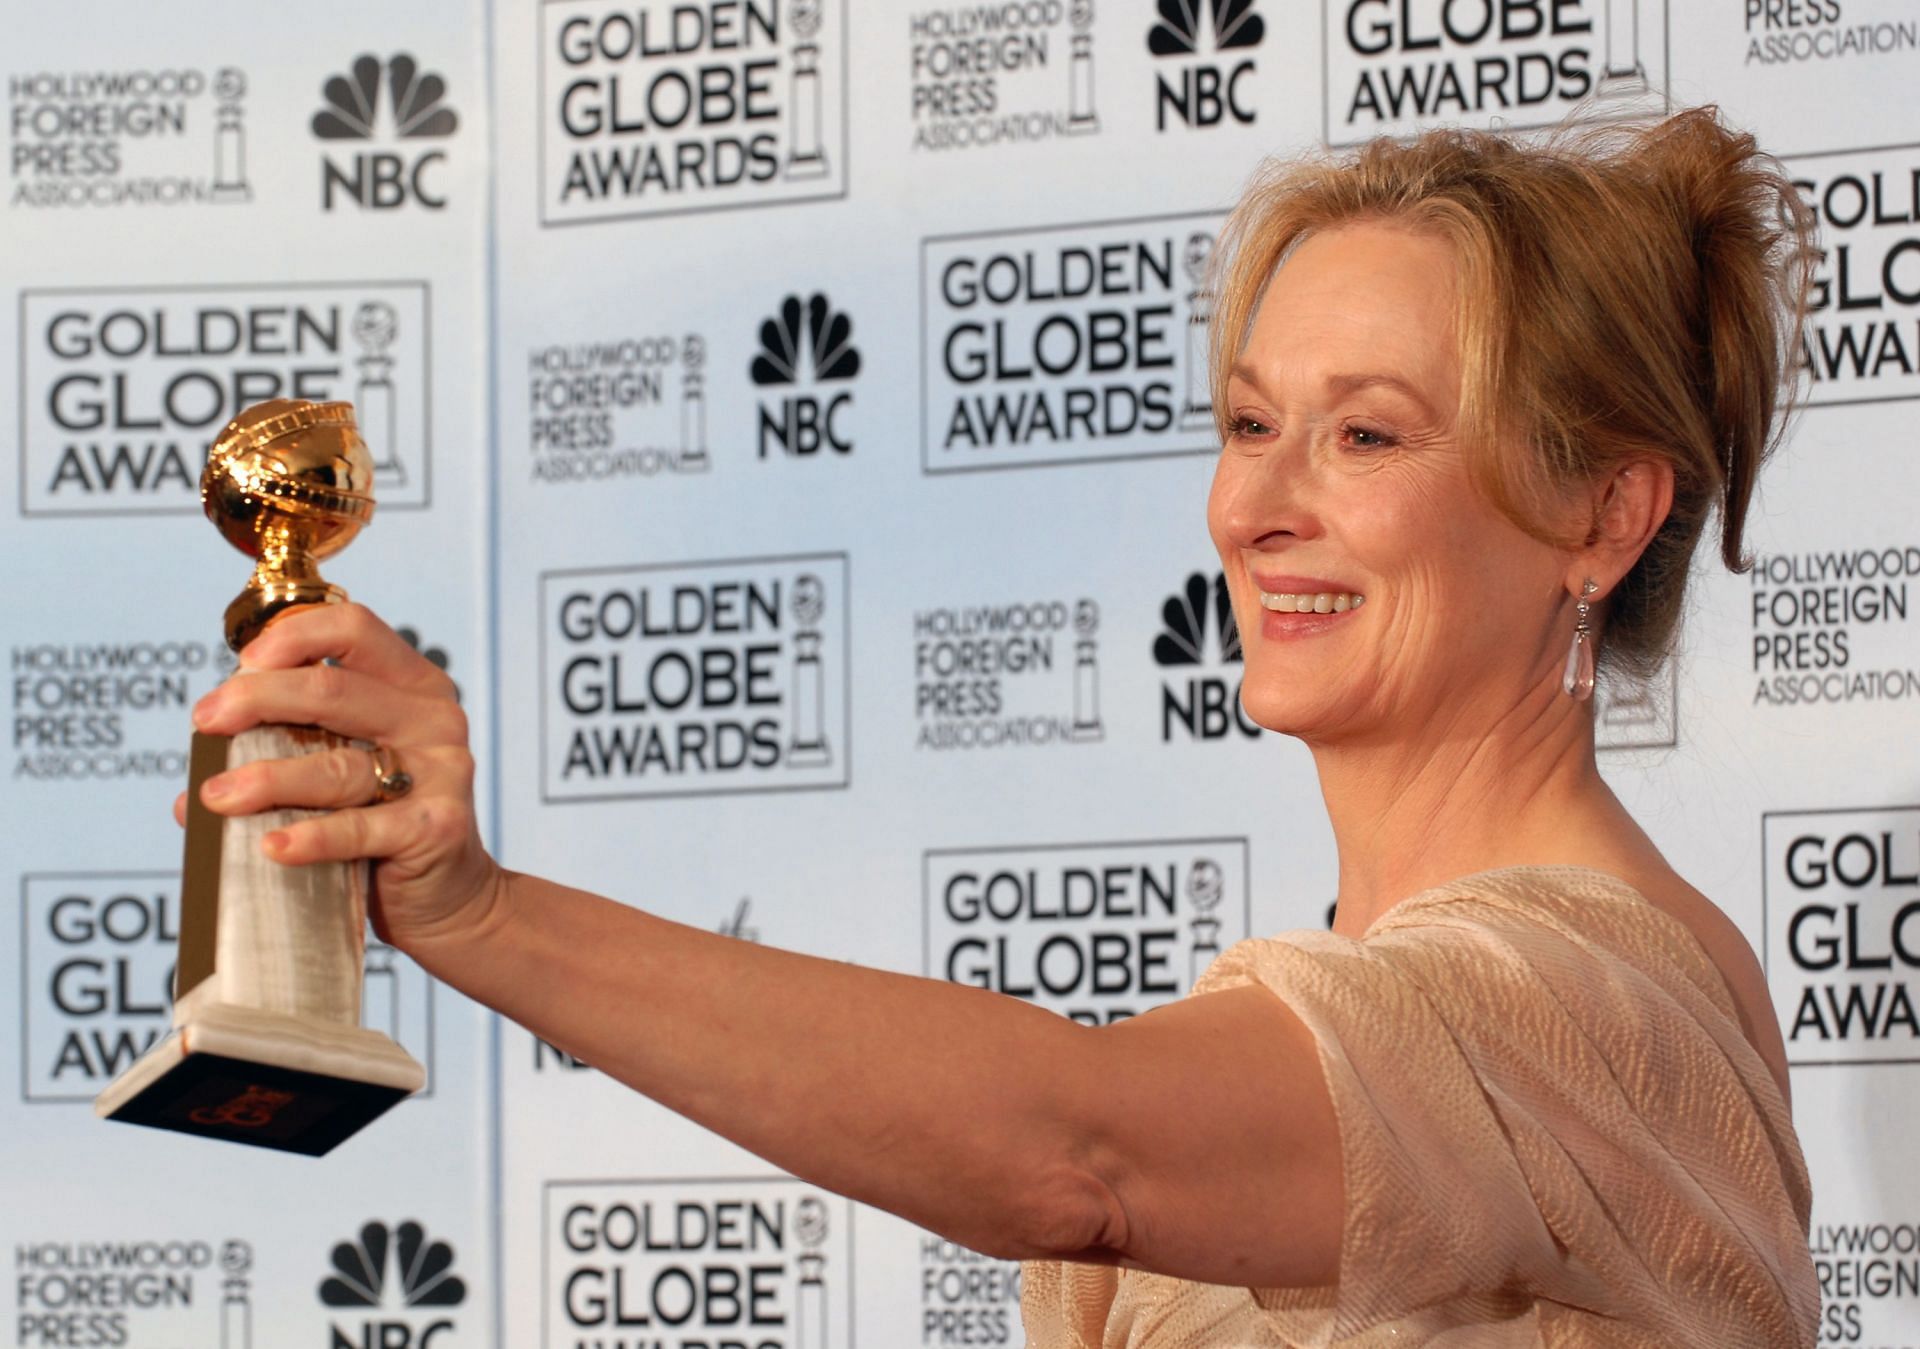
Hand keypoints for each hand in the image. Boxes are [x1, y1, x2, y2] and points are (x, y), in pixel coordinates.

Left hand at [176, 603, 500, 953]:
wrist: (448, 897)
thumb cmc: (385, 824)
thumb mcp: (346, 768)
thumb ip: (289, 754)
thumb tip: (193, 787)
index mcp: (411, 686)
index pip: (354, 630)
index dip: (293, 637)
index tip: (241, 665)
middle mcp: (431, 719)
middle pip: (334, 690)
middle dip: (258, 700)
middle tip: (205, 722)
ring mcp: (440, 772)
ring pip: (338, 765)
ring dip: (266, 778)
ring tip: (216, 797)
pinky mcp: (436, 827)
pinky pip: (360, 828)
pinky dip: (311, 837)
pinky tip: (270, 845)